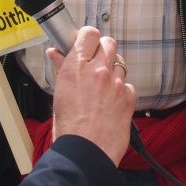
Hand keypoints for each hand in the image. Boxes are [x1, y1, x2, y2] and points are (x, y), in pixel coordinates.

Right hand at [48, 27, 136, 164]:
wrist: (86, 151)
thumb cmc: (69, 127)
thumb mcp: (59, 94)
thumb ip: (61, 69)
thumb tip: (55, 53)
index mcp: (75, 68)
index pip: (89, 34)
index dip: (88, 37)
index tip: (87, 42)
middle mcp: (97, 71)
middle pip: (109, 43)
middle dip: (104, 49)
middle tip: (97, 61)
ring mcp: (116, 83)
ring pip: (120, 63)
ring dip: (113, 71)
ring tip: (103, 87)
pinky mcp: (129, 96)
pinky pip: (129, 84)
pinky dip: (122, 90)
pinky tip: (112, 102)